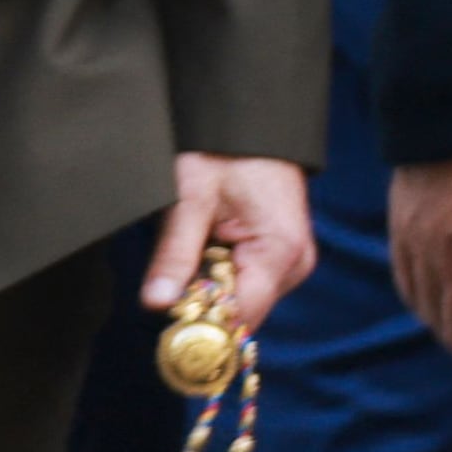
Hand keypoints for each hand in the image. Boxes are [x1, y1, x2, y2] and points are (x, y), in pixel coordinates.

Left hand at [145, 154, 314, 336]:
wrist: (250, 122)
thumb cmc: (222, 150)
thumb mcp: (190, 198)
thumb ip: (175, 253)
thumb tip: (157, 304)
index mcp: (280, 251)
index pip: (240, 316)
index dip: (202, 327)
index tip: (164, 329)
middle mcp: (294, 263)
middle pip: (241, 312)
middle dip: (202, 307)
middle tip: (166, 284)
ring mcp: (290, 260)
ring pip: (241, 299)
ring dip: (208, 290)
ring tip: (189, 252)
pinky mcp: (280, 254)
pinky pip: (245, 282)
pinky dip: (218, 277)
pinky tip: (204, 250)